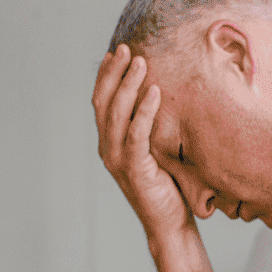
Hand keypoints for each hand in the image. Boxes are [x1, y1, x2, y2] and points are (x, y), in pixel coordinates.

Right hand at [93, 44, 192, 238]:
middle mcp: (108, 148)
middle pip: (104, 102)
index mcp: (109, 142)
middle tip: (127, 48)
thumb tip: (161, 96)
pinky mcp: (134, 169)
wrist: (169, 223)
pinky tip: (155, 92)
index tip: (116, 52)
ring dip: (129, 85)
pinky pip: (137, 134)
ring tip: (141, 62)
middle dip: (115, 73)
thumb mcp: (156, 151)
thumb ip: (149, 128)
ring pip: (118, 114)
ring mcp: (118, 159)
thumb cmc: (167, 186)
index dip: (106, 76)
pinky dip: (144, 111)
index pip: (101, 102)